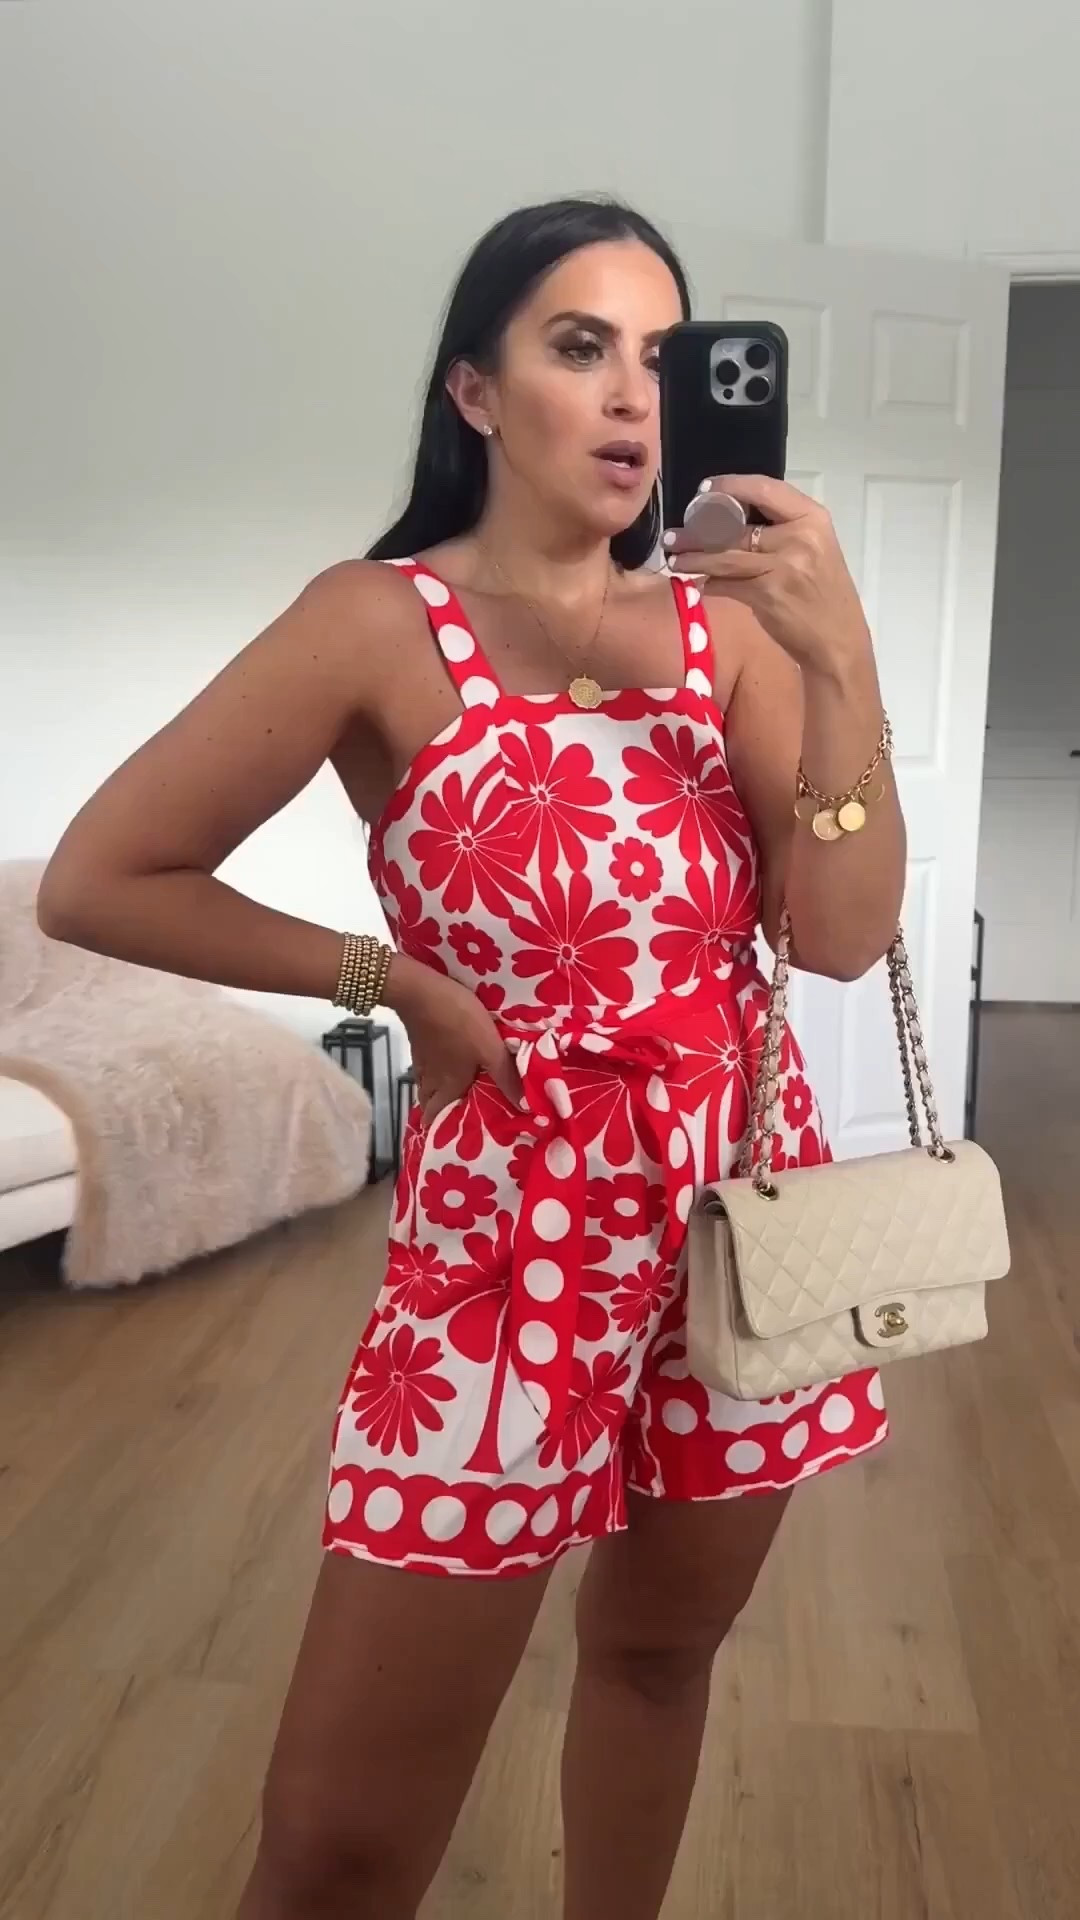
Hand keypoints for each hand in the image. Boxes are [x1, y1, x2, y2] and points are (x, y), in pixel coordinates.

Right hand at [391, 961, 523, 1125]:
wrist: (421, 990)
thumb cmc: (458, 1022)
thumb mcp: (489, 1049)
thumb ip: (506, 1077)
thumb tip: (524, 1108)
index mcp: (448, 1086)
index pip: (437, 1119)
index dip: (444, 1130)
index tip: (458, 1137)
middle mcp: (431, 1079)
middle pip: (431, 1104)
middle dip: (442, 1113)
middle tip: (462, 1115)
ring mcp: (422, 1061)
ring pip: (427, 1086)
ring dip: (438, 1093)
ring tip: (457, 1093)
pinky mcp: (419, 1043)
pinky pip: (427, 1068)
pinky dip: (436, 1072)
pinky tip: (448, 1065)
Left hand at [665, 475, 870, 675]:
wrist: (838, 640)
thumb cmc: (824, 594)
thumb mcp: (815, 549)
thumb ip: (782, 529)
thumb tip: (729, 518)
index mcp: (811, 517)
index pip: (764, 489)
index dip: (729, 486)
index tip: (704, 491)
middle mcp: (798, 536)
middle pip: (736, 525)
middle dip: (699, 529)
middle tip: (675, 534)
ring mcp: (782, 565)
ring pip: (724, 556)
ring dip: (694, 558)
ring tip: (675, 559)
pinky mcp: (766, 593)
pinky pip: (726, 584)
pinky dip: (710, 584)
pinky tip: (702, 585)